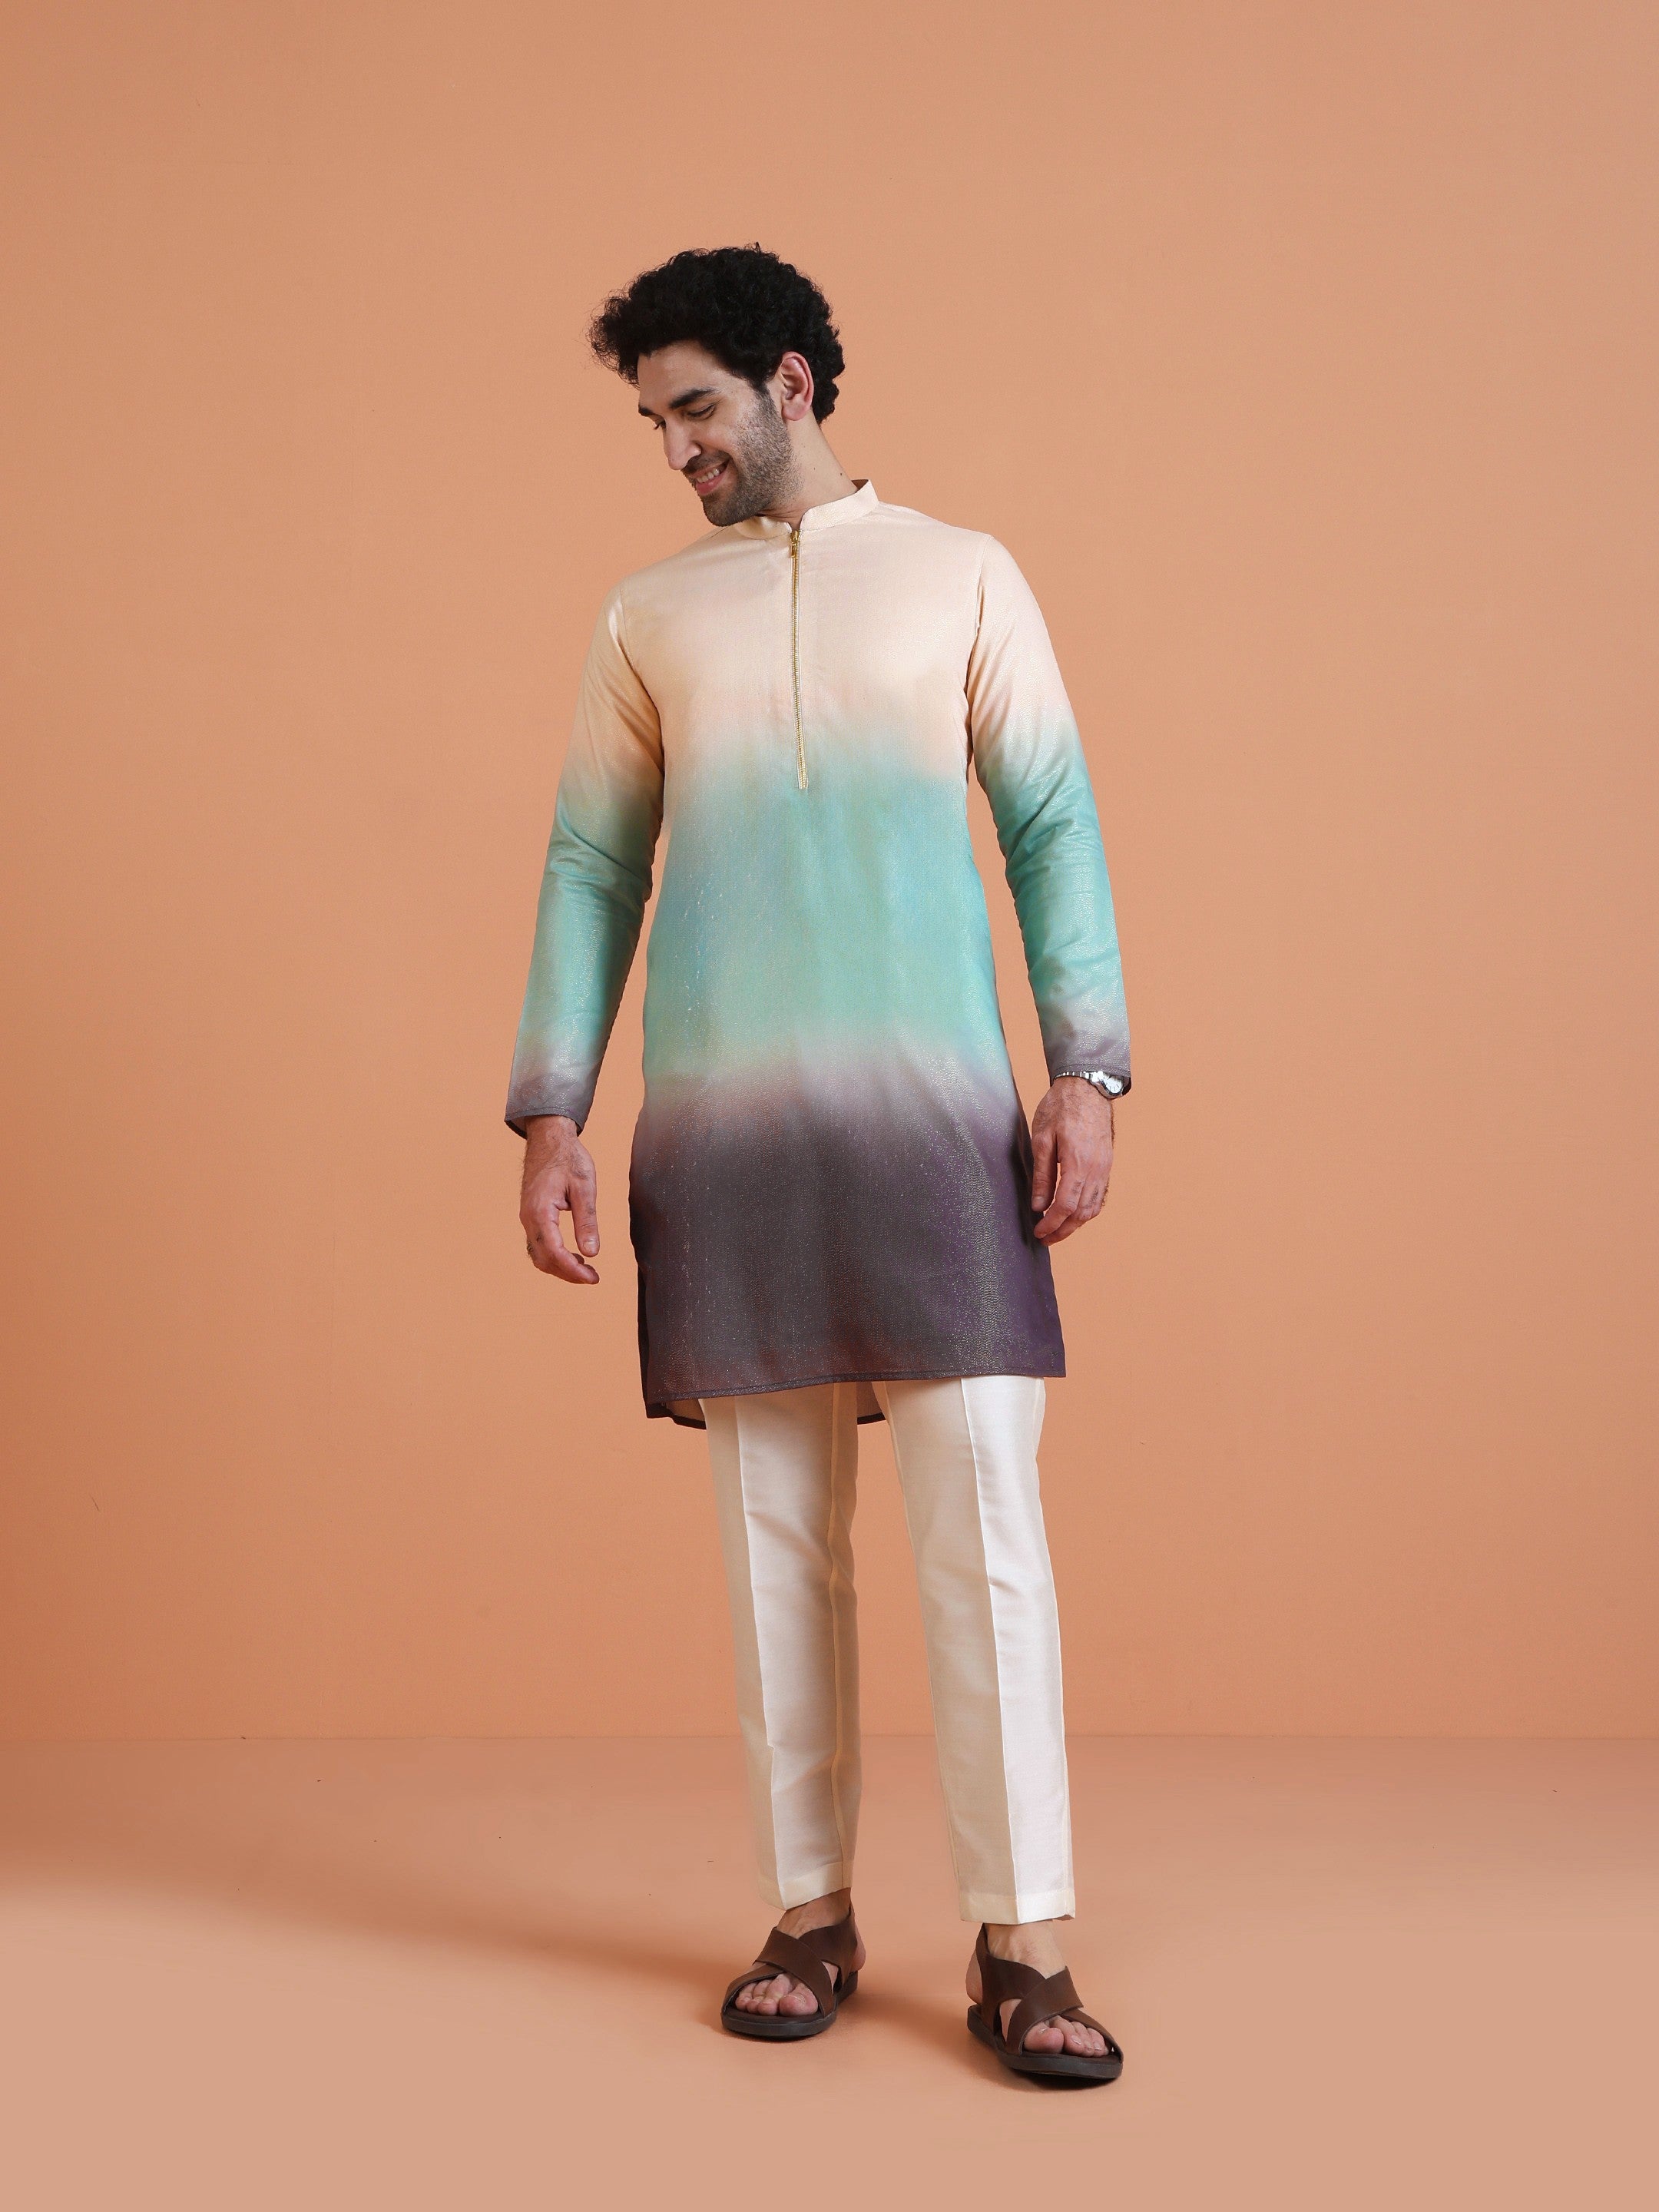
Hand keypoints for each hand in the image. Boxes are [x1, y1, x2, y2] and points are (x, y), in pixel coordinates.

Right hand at [519, 1115, 601, 1283]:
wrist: (549, 1139)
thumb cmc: (568, 1159)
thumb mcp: (584, 1188)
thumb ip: (587, 1221)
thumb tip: (592, 1252)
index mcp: (540, 1212)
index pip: (555, 1253)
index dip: (574, 1271)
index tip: (593, 1278)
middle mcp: (528, 1218)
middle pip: (544, 1259)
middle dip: (568, 1273)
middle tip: (593, 1277)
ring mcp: (527, 1218)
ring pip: (538, 1255)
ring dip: (560, 1267)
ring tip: (585, 1269)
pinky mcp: (530, 1216)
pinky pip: (538, 1245)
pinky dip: (554, 1256)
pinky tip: (573, 1254)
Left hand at [1030, 1079, 1114, 1244]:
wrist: (1087, 1088)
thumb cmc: (1061, 1108)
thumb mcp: (1042, 1139)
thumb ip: (1041, 1175)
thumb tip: (1038, 1205)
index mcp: (1077, 1163)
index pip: (1065, 1205)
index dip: (1051, 1223)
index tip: (1038, 1232)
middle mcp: (1096, 1170)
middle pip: (1080, 1213)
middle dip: (1062, 1230)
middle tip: (1045, 1238)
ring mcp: (1104, 1168)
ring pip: (1092, 1208)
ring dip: (1075, 1224)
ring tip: (1057, 1230)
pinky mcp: (1106, 1165)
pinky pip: (1099, 1196)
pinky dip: (1086, 1211)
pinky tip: (1073, 1214)